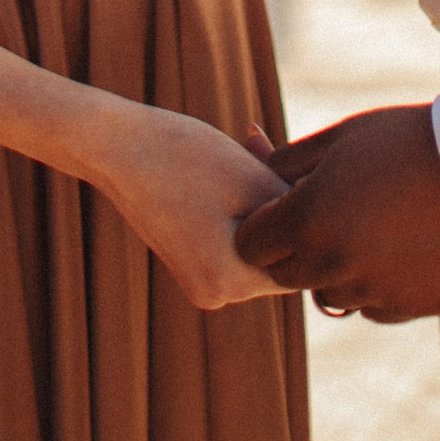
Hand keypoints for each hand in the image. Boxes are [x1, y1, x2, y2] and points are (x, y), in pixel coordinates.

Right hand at [90, 98, 290, 309]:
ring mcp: (199, 281)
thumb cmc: (185, 156)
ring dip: (256, 196)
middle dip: (276, 199)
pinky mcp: (187, 262)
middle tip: (259, 145)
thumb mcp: (254, 181)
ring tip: (243, 147)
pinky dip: (234, 203)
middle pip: (274, 251)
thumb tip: (326, 235)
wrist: (114, 145)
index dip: (303, 212)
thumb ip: (296, 217)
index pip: (298, 261)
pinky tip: (225, 163)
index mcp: (231, 284)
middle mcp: (215, 295)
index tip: (288, 166)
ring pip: (254, 240)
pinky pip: (230, 237)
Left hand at [234, 105, 439, 322]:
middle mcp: (334, 267)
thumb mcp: (338, 139)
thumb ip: (288, 161)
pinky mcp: (409, 307)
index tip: (276, 209)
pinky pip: (373, 304)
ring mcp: (373, 293)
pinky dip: (374, 284)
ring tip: (363, 226)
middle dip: (292, 248)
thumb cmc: (402, 142)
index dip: (260, 225)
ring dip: (334, 269)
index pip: (252, 246)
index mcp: (308, 222)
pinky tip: (395, 247)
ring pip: (330, 293)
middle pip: (286, 275)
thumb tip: (257, 167)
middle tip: (318, 215)